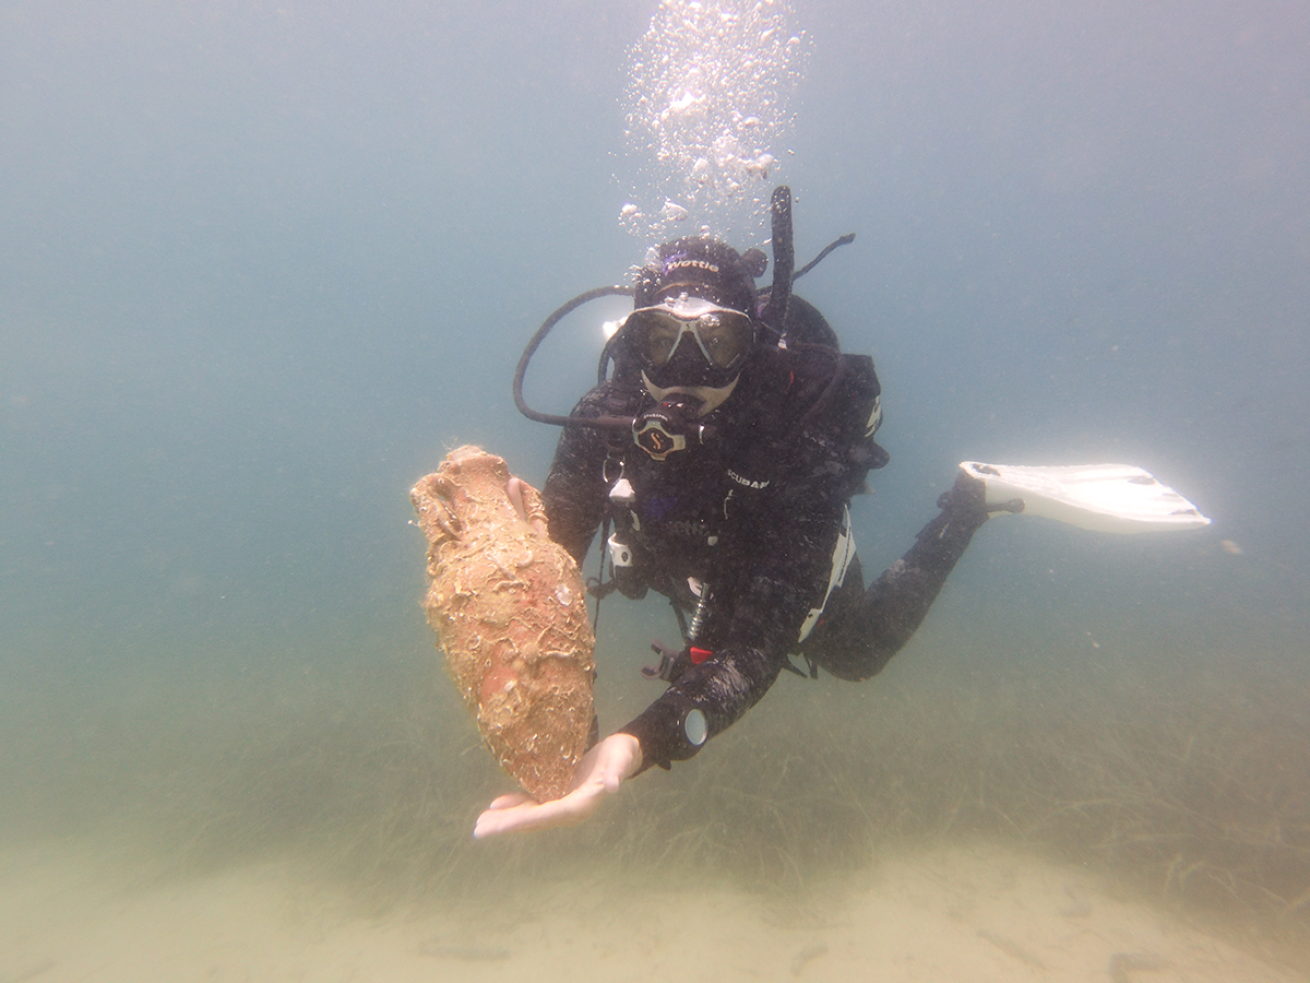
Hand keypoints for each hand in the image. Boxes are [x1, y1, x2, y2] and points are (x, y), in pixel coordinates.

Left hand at [473, 733, 642, 838]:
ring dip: (506, 818)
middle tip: (479, 830)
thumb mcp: (620, 761)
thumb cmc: (621, 755)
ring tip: (482, 823)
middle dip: (506, 824)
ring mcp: (562, 803)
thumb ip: (616, 774)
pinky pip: (533, 802)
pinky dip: (515, 804)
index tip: (497, 826)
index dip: (520, 821)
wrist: (624, 753)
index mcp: (581, 806)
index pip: (545, 816)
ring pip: (529, 814)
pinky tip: (497, 805)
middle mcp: (568, 810)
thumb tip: (614, 787)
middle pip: (532, 820)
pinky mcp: (558, 793)